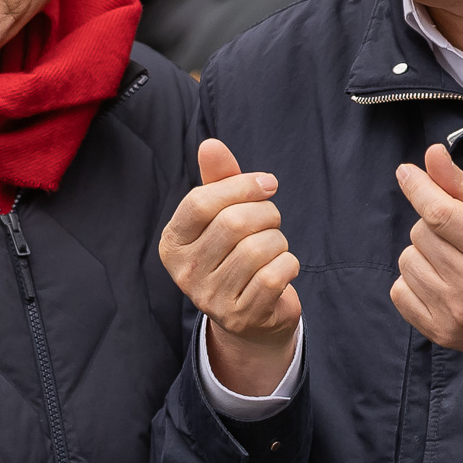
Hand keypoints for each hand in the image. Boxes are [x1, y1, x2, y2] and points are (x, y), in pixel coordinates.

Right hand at [160, 139, 301, 395]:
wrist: (251, 317)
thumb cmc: (236, 253)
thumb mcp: (223, 214)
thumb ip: (219, 179)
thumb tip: (210, 145)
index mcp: (172, 242)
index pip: (200, 202)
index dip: (240, 186)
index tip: (267, 184)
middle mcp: (184, 273)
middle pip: (233, 223)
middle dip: (265, 213)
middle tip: (271, 221)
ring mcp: (211, 298)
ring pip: (258, 249)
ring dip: (278, 241)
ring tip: (274, 247)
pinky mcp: (241, 316)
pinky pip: (275, 276)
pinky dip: (289, 264)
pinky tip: (282, 268)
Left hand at [390, 143, 462, 364]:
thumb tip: (431, 155)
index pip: (439, 213)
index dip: (418, 188)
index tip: (405, 172)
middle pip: (421, 233)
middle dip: (434, 225)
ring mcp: (455, 314)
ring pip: (407, 260)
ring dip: (423, 254)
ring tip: (456, 262)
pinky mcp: (441, 333)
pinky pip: (399, 291)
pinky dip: (414, 281)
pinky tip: (442, 283)